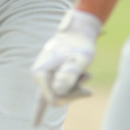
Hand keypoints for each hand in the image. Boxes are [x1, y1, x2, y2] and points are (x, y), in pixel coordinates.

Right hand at [31, 9, 102, 123]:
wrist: (79, 29)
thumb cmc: (79, 45)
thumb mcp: (78, 61)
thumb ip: (69, 76)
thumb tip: (58, 92)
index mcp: (40, 73)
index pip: (52, 100)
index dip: (69, 98)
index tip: (86, 91)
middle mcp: (39, 75)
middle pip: (55, 97)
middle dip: (73, 93)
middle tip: (90, 89)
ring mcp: (45, 74)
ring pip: (60, 92)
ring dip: (76, 87)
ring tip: (89, 75)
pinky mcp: (51, 74)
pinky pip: (61, 87)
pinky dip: (74, 84)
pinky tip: (86, 76)